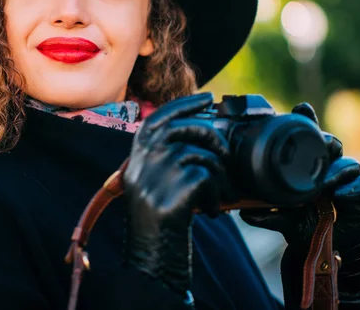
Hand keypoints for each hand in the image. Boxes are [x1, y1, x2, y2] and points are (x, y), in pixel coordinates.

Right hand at [122, 92, 237, 301]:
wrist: (149, 262)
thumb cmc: (159, 224)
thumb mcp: (153, 186)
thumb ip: (166, 160)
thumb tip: (201, 134)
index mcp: (136, 159)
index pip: (158, 119)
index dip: (183, 104)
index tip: (207, 97)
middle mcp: (141, 164)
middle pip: (182, 129)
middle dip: (210, 134)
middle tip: (224, 151)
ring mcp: (154, 179)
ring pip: (199, 154)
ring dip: (217, 174)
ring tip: (217, 193)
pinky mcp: (171, 196)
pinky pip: (206, 179)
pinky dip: (216, 196)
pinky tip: (211, 212)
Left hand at [240, 103, 359, 308]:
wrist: (332, 249)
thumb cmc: (304, 224)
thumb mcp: (284, 220)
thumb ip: (267, 215)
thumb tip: (245, 212)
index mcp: (305, 165)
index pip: (307, 137)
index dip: (306, 119)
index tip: (301, 108)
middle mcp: (327, 166)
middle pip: (329, 143)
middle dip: (325, 140)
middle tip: (320, 143)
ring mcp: (348, 178)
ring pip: (347, 162)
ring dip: (337, 168)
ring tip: (326, 180)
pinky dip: (353, 189)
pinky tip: (340, 195)